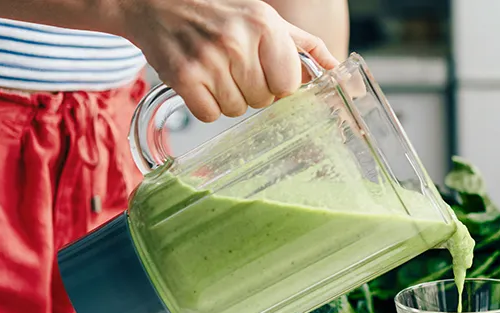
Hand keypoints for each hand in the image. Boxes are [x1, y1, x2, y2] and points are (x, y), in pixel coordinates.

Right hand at [120, 0, 339, 121]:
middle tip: (233, 67)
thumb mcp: (268, 21)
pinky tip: (198, 81)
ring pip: (236, 110)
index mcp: (265, 25)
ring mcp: (208, 59)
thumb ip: (307, 50)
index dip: (277, 84)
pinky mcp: (183, 77)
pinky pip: (209, 115)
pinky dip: (204, 105)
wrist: (157, 4)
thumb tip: (341, 75)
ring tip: (215, 70)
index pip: (289, 84)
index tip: (263, 70)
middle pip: (263, 100)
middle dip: (251, 90)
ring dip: (227, 97)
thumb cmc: (221, 15)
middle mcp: (238, 41)